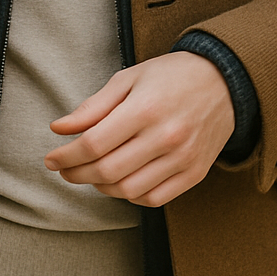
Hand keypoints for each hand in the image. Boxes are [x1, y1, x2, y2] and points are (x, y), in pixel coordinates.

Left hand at [44, 52, 234, 207]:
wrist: (225, 82)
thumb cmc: (171, 76)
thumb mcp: (129, 79)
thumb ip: (93, 106)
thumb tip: (58, 128)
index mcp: (145, 108)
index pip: (94, 144)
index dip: (66, 156)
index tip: (51, 159)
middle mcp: (165, 136)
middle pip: (107, 171)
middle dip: (77, 174)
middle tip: (65, 169)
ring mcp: (183, 158)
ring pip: (128, 190)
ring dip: (101, 187)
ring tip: (92, 173)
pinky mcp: (195, 173)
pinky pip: (154, 198)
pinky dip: (131, 196)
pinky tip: (122, 181)